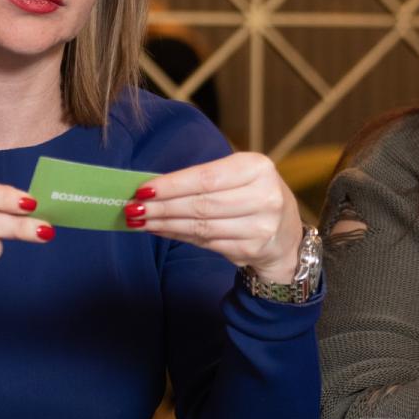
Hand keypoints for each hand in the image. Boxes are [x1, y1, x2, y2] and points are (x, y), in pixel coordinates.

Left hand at [128, 152, 303, 279]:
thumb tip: (152, 189)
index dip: (172, 185)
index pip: (206, 177)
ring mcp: (261, 227)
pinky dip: (180, 236)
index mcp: (258, 168)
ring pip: (201, 226)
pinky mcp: (252, 250)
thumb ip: (202, 179)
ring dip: (166, 224)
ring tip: (140, 221)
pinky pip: (206, 243)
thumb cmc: (252, 196)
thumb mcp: (238, 175)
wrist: (286, 234)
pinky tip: (162, 230)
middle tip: (132, 209)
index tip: (142, 190)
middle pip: (201, 204)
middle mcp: (264, 197)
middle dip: (162, 207)